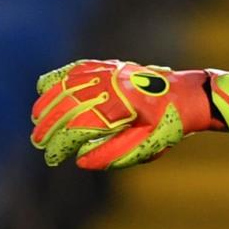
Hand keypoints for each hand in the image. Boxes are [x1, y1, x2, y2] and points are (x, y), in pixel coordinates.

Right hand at [30, 59, 228, 169]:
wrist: (190, 96)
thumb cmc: (171, 125)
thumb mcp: (147, 146)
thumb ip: (114, 154)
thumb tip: (81, 162)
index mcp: (123, 107)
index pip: (80, 126)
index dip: (61, 143)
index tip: (53, 157)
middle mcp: (115, 86)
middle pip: (69, 104)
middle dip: (50, 125)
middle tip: (40, 143)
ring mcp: (113, 73)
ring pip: (69, 84)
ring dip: (49, 102)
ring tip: (38, 120)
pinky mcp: (113, 66)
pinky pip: (80, 68)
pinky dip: (61, 77)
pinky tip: (46, 87)